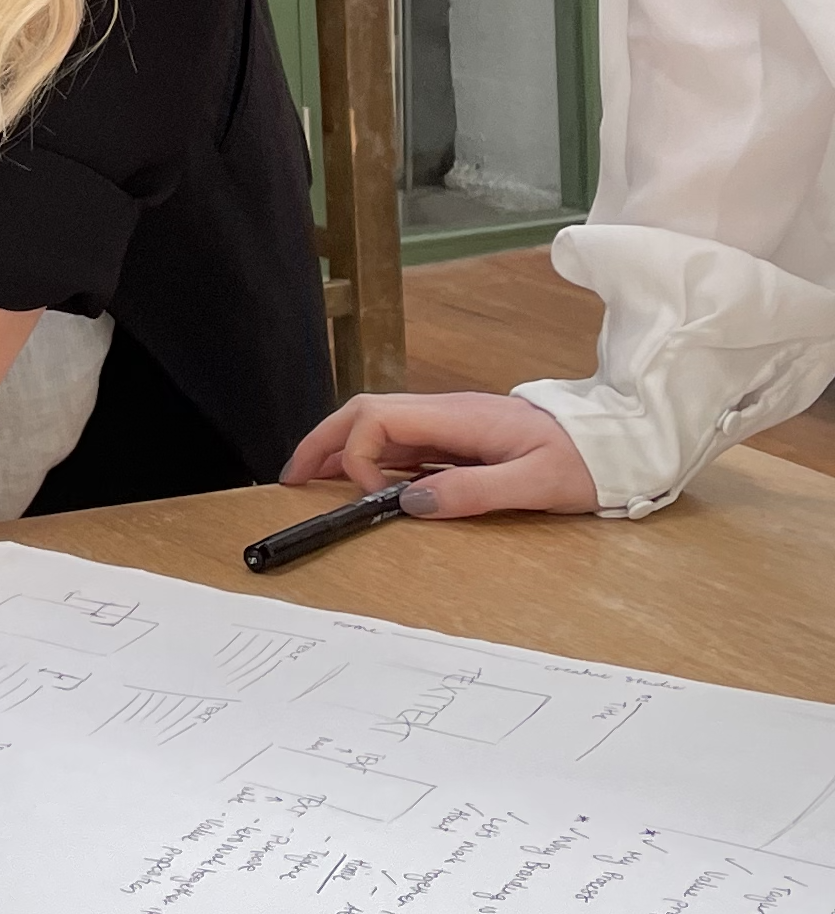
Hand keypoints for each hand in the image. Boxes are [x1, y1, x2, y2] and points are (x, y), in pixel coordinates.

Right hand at [285, 389, 600, 518]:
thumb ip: (473, 491)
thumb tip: (410, 502)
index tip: (368, 497)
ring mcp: (451, 423)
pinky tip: (361, 482)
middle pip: (365, 412)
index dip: (356, 455)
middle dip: (322, 441)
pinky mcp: (459, 438)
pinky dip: (368, 458)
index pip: (378, 418)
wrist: (621, 440)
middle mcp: (446, 412)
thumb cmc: (586, 461)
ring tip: (310, 480)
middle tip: (291, 479)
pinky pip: (401, 441)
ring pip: (378, 425)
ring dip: (339, 448)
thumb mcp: (537, 483)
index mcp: (458, 416)